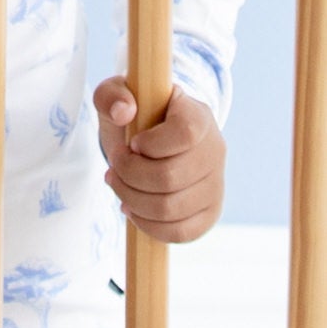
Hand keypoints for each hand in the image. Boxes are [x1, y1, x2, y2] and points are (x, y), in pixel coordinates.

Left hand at [94, 78, 224, 242]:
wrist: (153, 138)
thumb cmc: (135, 114)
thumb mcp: (118, 96)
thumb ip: (112, 95)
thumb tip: (124, 112)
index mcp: (198, 116)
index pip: (184, 134)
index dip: (151, 144)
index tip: (133, 142)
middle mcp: (215, 150)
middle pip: (170, 178)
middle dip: (129, 175)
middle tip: (113, 167)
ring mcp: (216, 184)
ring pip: (171, 208)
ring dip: (132, 200)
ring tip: (118, 184)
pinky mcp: (210, 212)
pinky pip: (182, 232)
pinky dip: (148, 225)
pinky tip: (132, 208)